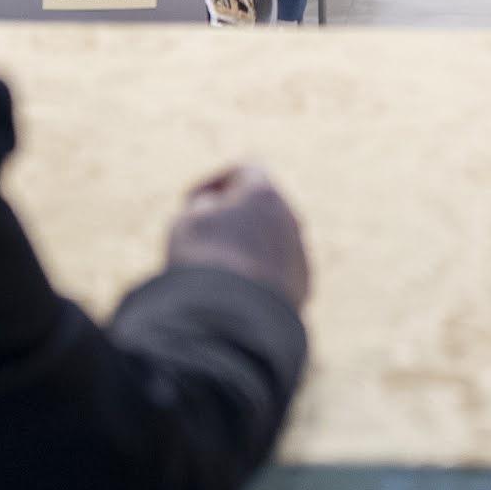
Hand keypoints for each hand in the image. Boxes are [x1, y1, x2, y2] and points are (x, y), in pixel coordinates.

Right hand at [164, 163, 310, 308]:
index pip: (243, 171)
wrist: (236, 318)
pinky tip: (234, 291)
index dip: (213, 183)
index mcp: (264, 193)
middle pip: (260, 206)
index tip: (190, 200)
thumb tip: (215, 209)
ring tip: (215, 268)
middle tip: (203, 233)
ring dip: (246, 246)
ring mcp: (299, 251)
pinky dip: (258, 273)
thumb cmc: (205, 262)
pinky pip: (277, 270)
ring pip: (270, 239)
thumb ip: (202, 207)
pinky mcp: (303, 284)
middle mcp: (289, 218)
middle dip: (233, 215)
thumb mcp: (187, 223)